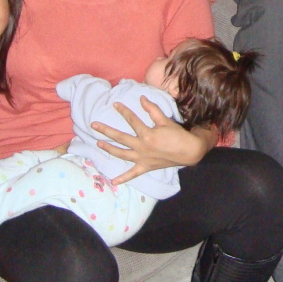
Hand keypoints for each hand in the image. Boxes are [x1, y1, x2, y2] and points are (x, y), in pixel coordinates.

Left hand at [93, 96, 214, 182]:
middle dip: (106, 130)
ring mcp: (141, 158)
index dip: (123, 111)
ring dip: (109, 149)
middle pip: (120, 137)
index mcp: (146, 134)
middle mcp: (141, 147)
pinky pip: (132, 174)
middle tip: (94, 125)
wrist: (188, 151)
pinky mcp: (145, 167)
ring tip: (98, 143)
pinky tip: (113, 181)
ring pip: (121, 153)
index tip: (115, 104)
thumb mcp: (165, 120)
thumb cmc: (177, 135)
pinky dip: (123, 178)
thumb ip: (152, 110)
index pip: (131, 120)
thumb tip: (141, 99)